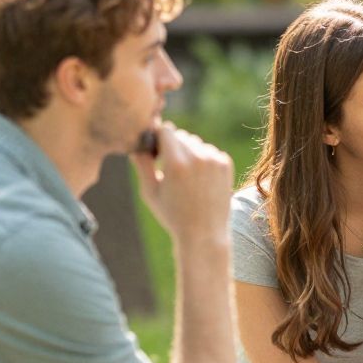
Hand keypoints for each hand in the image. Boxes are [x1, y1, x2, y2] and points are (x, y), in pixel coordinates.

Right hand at [131, 123, 234, 242]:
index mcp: (176, 163)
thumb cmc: (172, 214)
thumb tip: (137, 142)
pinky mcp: (225, 163)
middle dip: (172, 146)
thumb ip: (142, 163)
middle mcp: (197, 157)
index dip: (157, 139)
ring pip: (195, 143)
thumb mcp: (150, 190)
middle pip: (180, 135)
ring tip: (184, 177)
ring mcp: (214, 159)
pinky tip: (199, 179)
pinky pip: (209, 151)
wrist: (205, 233)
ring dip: (187, 152)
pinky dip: (202, 159)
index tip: (154, 153)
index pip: (165, 130)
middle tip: (167, 168)